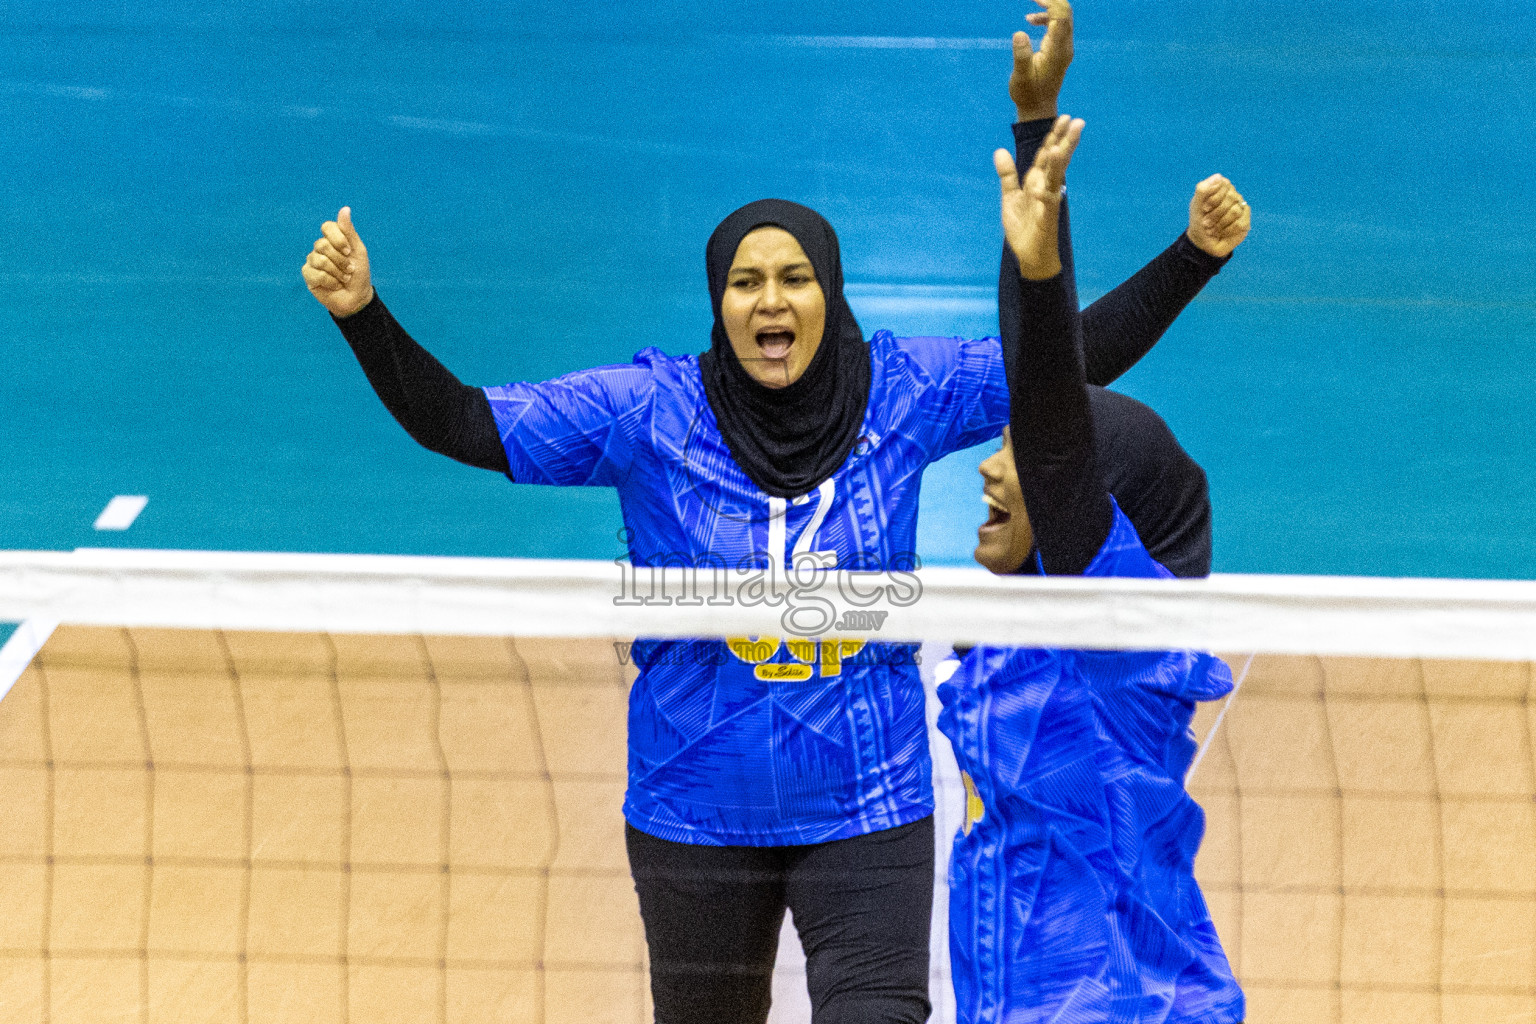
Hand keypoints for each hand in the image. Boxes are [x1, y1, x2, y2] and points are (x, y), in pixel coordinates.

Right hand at [301, 207, 373, 317]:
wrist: (356, 298)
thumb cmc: (359, 274)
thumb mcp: (358, 251)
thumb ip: (349, 231)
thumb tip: (345, 209)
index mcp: (332, 239)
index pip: (327, 227)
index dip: (338, 239)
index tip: (349, 251)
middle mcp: (320, 248)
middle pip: (323, 245)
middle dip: (341, 260)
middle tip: (349, 270)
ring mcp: (312, 261)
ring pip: (319, 260)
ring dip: (337, 272)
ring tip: (343, 279)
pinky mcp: (308, 275)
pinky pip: (316, 274)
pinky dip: (330, 281)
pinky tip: (335, 285)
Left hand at [997, 114, 1083, 279]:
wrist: (1030, 255)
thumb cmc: (1024, 227)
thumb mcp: (1010, 197)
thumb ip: (1007, 175)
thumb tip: (999, 151)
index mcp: (1037, 181)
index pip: (1046, 154)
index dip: (1054, 136)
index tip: (1065, 117)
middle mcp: (1046, 187)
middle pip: (1056, 160)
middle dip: (1065, 140)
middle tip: (1078, 120)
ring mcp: (1049, 200)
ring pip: (1056, 175)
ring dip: (1061, 158)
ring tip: (1065, 140)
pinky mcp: (1047, 214)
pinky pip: (1048, 199)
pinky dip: (1048, 189)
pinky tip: (1048, 179)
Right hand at [1010, 0, 1072, 121]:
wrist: (1038, 108)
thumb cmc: (1027, 94)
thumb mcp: (1020, 77)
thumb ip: (1021, 55)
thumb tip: (1019, 33)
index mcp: (1057, 50)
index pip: (1061, 16)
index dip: (1050, 3)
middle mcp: (1065, 46)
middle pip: (1066, 12)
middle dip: (1051, 1)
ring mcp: (1064, 48)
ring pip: (1063, 17)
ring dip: (1048, 9)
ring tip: (1028, 12)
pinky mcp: (1060, 50)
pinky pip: (1058, 26)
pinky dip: (1046, 18)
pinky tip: (1031, 21)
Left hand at [1186, 175, 1250, 257]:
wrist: (1201, 241)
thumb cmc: (1199, 220)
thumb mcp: (1196, 204)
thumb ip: (1203, 189)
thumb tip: (1219, 176)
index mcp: (1222, 188)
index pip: (1224, 185)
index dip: (1213, 199)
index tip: (1204, 209)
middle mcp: (1234, 195)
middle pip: (1230, 198)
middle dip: (1215, 213)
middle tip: (1206, 222)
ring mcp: (1241, 208)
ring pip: (1235, 211)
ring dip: (1219, 223)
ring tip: (1212, 228)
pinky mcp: (1245, 222)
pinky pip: (1239, 224)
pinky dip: (1226, 231)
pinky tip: (1221, 233)